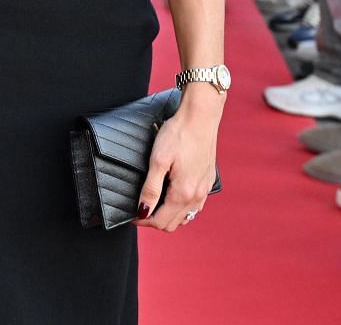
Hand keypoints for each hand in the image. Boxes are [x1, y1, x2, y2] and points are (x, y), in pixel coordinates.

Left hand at [135, 94, 220, 231]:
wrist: (200, 116)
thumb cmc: (178, 134)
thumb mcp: (158, 160)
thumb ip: (150, 189)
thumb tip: (143, 211)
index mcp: (183, 193)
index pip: (160, 221)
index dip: (143, 220)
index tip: (133, 215)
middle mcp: (197, 196)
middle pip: (173, 223)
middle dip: (155, 220)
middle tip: (142, 209)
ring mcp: (204, 189)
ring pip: (186, 217)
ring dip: (169, 216)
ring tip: (155, 204)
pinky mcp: (208, 181)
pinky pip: (196, 206)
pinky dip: (182, 208)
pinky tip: (174, 196)